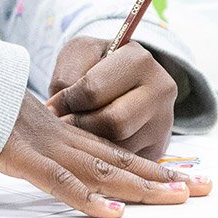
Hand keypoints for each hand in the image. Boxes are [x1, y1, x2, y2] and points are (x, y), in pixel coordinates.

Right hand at [0, 93, 206, 217]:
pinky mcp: (25, 158)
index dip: (147, 167)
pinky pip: (62, 183)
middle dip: (166, 177)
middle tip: (206, 188)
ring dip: (144, 187)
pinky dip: (87, 200)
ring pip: (104, 172)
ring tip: (181, 197)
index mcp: (59, 134)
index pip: (112, 152)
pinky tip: (113, 214)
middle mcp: (62, 140)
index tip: (181, 179)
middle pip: (122, 162)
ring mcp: (47, 148)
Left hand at [44, 35, 175, 160]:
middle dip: (80, 126)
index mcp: (139, 60)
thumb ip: (66, 77)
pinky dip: (103, 157)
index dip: (67, 101)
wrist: (124, 77)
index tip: (53, 106)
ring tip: (76, 132)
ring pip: (120, 147)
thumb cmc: (96, 64)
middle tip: (62, 124)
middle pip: (113, 123)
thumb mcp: (79, 54)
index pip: (94, 90)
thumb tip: (58, 112)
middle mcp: (160, 91)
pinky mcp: (160, 148)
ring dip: (90, 144)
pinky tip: (91, 145)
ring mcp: (163, 122)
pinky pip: (126, 163)